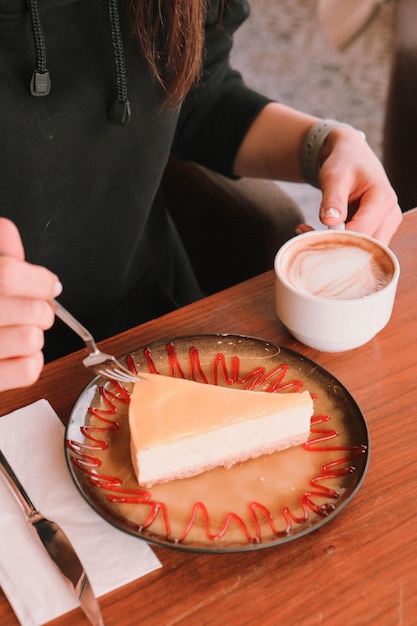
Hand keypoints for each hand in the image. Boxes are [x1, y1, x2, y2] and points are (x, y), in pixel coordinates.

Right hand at [0, 218, 61, 391]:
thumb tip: (7, 233)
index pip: (6, 276)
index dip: (38, 279)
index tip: (49, 284)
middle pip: (30, 310)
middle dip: (41, 308)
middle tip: (32, 309)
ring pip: (31, 339)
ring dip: (33, 335)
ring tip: (17, 331)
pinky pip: (28, 369)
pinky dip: (30, 361)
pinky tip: (14, 353)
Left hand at [317, 126, 401, 243]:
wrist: (351, 157)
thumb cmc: (344, 163)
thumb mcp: (335, 176)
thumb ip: (333, 198)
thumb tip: (330, 222)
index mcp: (383, 200)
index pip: (362, 232)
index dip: (337, 238)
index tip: (310, 233)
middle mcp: (390, 216)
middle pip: (366, 248)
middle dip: (336, 247)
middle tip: (306, 236)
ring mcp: (385, 226)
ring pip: (363, 252)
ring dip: (336, 248)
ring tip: (308, 233)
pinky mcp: (376, 232)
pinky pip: (360, 248)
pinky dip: (339, 245)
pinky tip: (318, 234)